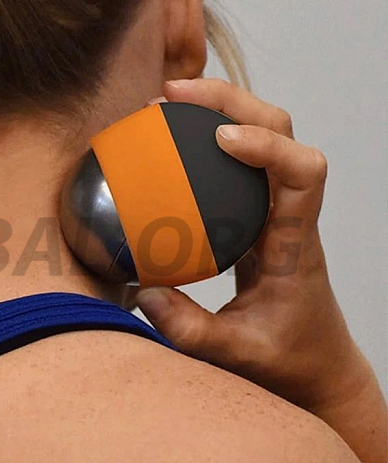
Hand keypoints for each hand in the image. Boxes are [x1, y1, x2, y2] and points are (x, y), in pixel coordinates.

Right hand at [137, 78, 374, 411]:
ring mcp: (274, 211)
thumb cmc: (288, 361)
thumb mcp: (237, 353)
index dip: (268, 143)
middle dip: (232, 100)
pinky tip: (171, 143)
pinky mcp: (256, 216)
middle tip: (172, 95)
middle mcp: (290, 215)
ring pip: (266, 134)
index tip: (220, 140)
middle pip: (283, 129)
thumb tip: (144, 291)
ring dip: (222, 108)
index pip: (304, 172)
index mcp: (295, 243)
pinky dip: (207, 138)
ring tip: (166, 105)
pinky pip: (238, 163)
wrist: (317, 366)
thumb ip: (189, 329)